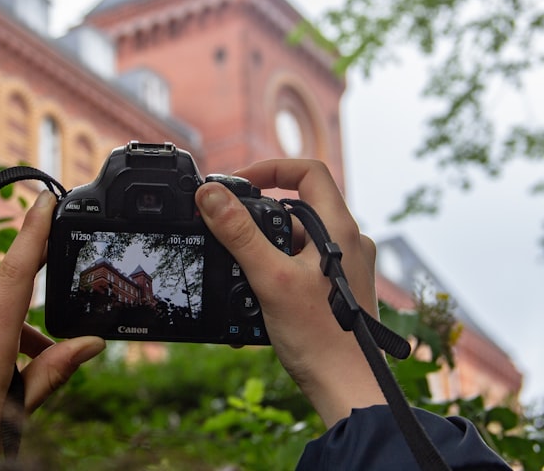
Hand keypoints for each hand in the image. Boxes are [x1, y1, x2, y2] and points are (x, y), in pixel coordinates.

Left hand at [0, 190, 105, 467]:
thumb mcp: (13, 421)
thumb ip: (51, 374)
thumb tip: (91, 344)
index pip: (14, 275)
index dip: (32, 233)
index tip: (45, 200)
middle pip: (0, 302)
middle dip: (28, 318)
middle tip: (49, 352)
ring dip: (2, 341)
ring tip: (11, 389)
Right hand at [195, 159, 384, 426]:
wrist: (349, 391)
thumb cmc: (321, 339)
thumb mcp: (271, 279)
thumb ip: (239, 233)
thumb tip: (210, 194)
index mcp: (340, 229)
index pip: (308, 172)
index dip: (271, 168)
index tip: (239, 183)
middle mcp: (347, 243)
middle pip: (295, 209)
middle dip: (257, 221)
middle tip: (229, 238)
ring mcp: (344, 268)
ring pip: (294, 242)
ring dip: (263, 253)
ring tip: (242, 281)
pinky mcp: (336, 291)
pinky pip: (300, 268)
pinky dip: (274, 274)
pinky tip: (254, 301)